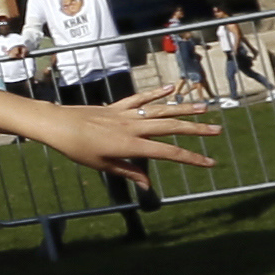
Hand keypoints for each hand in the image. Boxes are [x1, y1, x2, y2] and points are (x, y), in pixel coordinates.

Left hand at [49, 88, 221, 181]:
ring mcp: (125, 114)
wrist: (56, 125)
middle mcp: (132, 127)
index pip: (169, 153)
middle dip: (196, 129)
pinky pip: (140, 98)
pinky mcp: (117, 106)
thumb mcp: (103, 166)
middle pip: (171, 127)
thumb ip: (129, 173)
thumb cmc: (77, 149)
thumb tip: (149, 185)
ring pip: (160, 110)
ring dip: (183, 108)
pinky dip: (156, 93)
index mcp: (131, 145)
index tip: (211, 163)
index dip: (192, 158)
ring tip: (204, 107)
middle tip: (218, 129)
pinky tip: (171, 88)